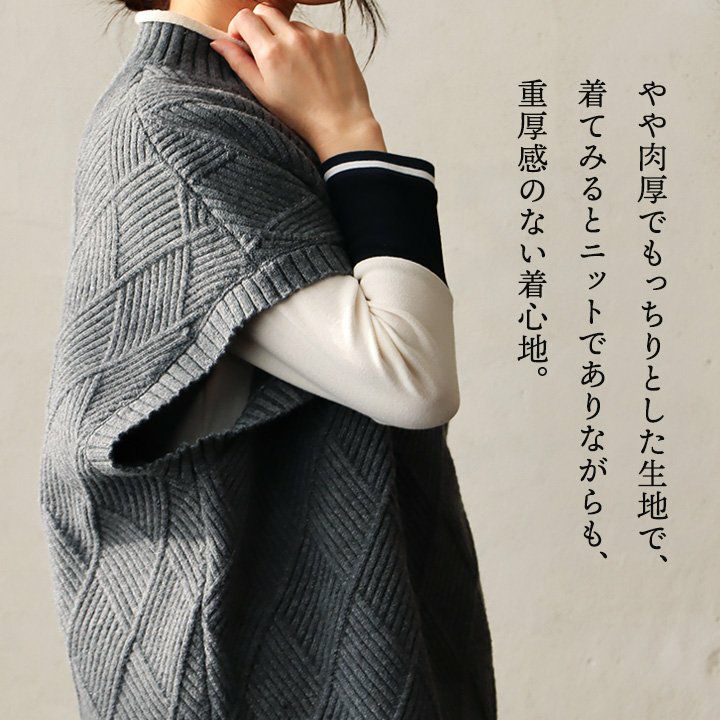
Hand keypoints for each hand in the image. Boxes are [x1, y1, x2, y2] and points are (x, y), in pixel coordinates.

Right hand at [210, 3, 385, 161]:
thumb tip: (218, 42)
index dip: (240, 28)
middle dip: (262, 27)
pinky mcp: (338, 39)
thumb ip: (239, 64)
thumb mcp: (263, 93)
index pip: (245, 17)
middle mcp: (294, 38)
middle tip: (268, 53)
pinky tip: (318, 71)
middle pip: (267, 11)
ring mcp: (319, 36)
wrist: (341, 125)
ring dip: (290, 39)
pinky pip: (318, 34)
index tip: (243, 42)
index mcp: (271, 52)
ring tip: (299, 70)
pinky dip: (314, 47)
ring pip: (294, 25)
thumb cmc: (300, 116)